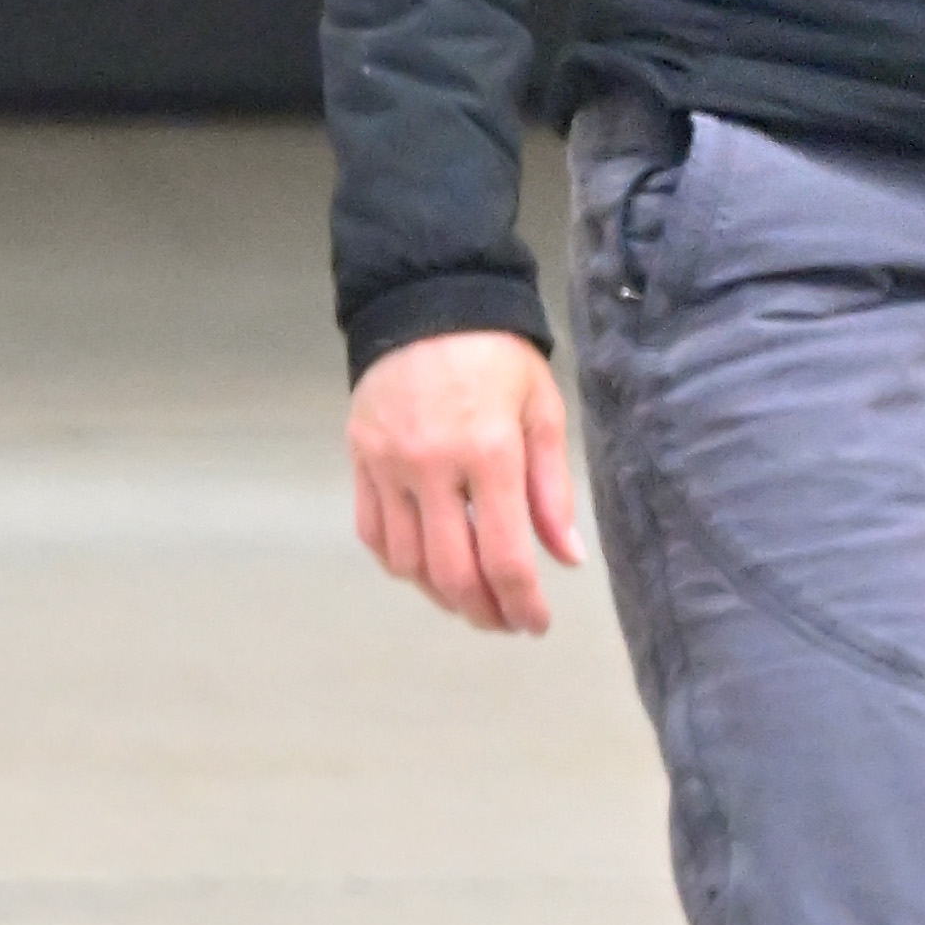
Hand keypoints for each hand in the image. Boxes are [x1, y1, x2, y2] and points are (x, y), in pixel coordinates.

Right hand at [347, 328, 579, 638]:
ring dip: (440, 594)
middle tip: (504, 621)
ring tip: (470, 596)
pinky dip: (399, 564)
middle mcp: (432, 465)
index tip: (536, 624)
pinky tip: (426, 565)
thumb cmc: (497, 356)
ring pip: (407, 563)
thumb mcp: (541, 410)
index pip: (505, 557)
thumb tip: (566, 558)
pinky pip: (373, 534)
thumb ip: (552, 489)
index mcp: (489, 452)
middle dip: (483, 612)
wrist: (427, 301)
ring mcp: (388, 464)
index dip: (523, 605)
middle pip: (451, 573)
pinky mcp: (359, 459)